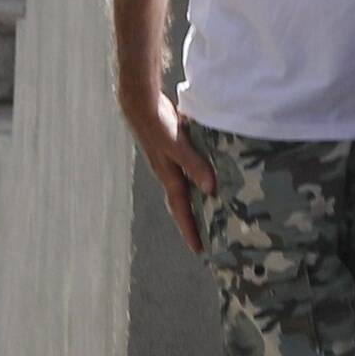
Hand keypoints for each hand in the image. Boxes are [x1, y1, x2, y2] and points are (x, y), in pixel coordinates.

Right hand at [133, 93, 212, 253]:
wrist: (140, 104)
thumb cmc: (156, 124)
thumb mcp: (177, 145)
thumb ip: (194, 165)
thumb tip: (210, 189)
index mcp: (170, 178)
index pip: (182, 211)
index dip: (190, 231)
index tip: (200, 251)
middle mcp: (170, 174)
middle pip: (184, 204)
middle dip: (194, 221)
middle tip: (209, 238)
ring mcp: (171, 162)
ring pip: (188, 187)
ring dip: (198, 200)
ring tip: (214, 210)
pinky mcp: (175, 149)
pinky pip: (190, 169)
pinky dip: (200, 177)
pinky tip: (213, 173)